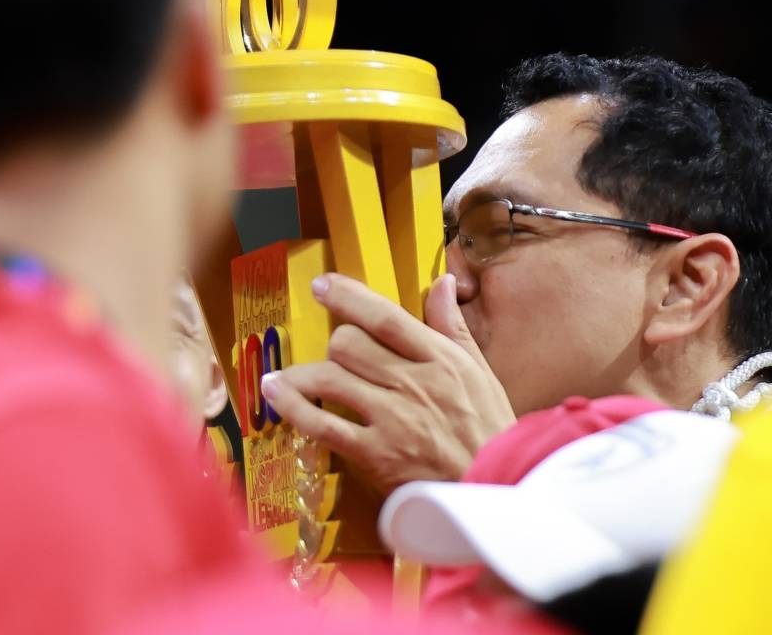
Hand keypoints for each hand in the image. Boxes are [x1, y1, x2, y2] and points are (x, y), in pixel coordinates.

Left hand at [259, 272, 516, 495]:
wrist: (495, 488)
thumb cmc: (489, 429)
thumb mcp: (480, 371)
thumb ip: (453, 325)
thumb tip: (441, 281)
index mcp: (439, 358)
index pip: (385, 316)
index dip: (347, 296)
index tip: (322, 285)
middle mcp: (412, 383)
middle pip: (349, 344)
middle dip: (333, 342)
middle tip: (332, 353)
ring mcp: (392, 419)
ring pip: (330, 378)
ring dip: (300, 374)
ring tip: (285, 375)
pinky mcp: (375, 455)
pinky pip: (323, 425)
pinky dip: (293, 408)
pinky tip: (276, 395)